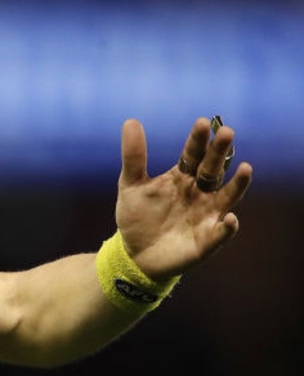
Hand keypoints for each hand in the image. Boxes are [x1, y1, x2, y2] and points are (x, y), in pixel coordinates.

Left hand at [114, 117, 252, 279]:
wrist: (134, 254)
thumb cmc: (137, 217)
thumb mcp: (130, 185)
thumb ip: (134, 156)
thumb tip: (130, 121)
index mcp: (182, 177)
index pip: (192, 154)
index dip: (198, 140)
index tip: (202, 123)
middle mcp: (200, 192)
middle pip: (212, 169)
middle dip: (219, 152)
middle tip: (227, 132)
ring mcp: (206, 215)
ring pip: (227, 196)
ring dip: (238, 184)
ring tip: (246, 169)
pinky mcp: (207, 240)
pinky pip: (221, 233)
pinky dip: (227, 227)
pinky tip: (230, 218)